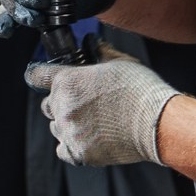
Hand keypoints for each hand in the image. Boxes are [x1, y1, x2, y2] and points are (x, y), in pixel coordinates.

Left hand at [25, 46, 175, 166]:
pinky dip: (72, 145)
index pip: (37, 76)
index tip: (43, 78)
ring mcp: (70, 132)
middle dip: (61, 101)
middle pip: (47, 104)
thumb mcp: (120, 61)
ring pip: (55, 127)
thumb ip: (99, 51)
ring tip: (93, 121)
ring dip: (67, 123)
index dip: (41, 75)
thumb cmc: (140, 89)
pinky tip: (90, 138)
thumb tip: (90, 42)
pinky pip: (63, 149)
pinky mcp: (79, 153)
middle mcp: (63, 107)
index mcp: (68, 81)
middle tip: (85, 102)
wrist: (158, 123)